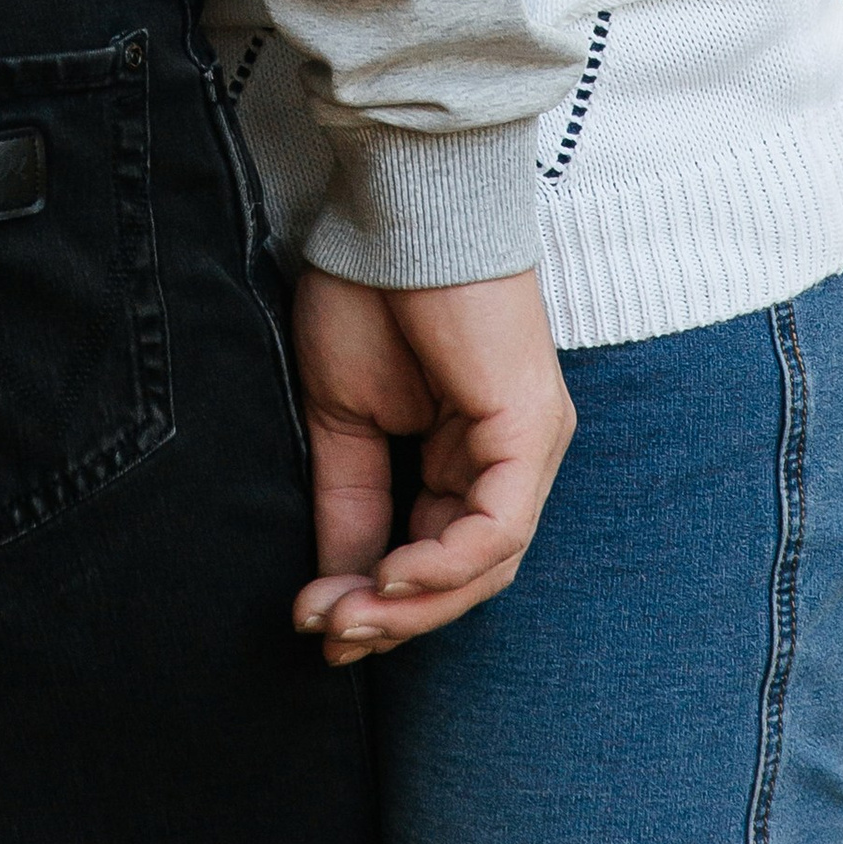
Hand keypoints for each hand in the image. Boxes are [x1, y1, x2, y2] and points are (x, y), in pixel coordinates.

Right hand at [291, 264, 572, 662]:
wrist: (395, 209)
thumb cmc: (369, 291)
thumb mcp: (343, 417)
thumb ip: (349, 502)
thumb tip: (335, 592)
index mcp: (467, 456)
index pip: (432, 556)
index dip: (376, 601)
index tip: (312, 623)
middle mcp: (510, 461)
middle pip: (464, 576)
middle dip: (392, 617)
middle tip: (326, 634)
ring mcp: (528, 448)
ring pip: (484, 566)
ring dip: (412, 605)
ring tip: (347, 616)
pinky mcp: (530, 431)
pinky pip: (497, 527)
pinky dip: (443, 564)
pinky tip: (390, 577)